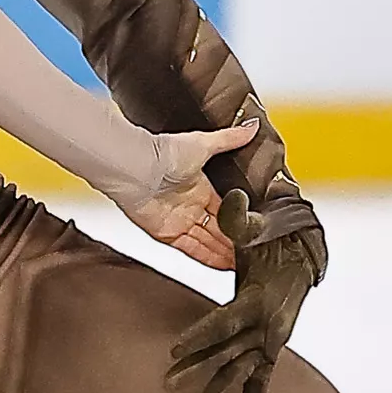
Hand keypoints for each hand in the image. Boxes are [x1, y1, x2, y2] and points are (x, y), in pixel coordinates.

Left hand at [111, 120, 258, 271]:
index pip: (225, 208)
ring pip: (208, 242)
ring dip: (226, 253)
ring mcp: (179, 221)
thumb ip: (229, 139)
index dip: (239, 219)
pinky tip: (225, 265)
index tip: (255, 228)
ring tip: (246, 263)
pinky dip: (209, 258)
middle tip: (255, 251)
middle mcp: (190, 205)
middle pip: (218, 229)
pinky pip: (193, 250)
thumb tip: (251, 127)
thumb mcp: (203, 143)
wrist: (136, 168)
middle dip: (235, 241)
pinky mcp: (168, 235)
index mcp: (200, 186)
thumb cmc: (163, 152)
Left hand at [164, 201, 327, 392]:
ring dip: (220, 388)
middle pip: (229, 350)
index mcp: (261, 296)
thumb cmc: (276, 232)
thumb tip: (233, 199)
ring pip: (243, 367)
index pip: (225, 320)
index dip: (201, 334)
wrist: (305, 248)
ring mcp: (269, 334)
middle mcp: (268, 322)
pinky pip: (263, 373)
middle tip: (169, 385)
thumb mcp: (257, 223)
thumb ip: (241, 217)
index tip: (174, 348)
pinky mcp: (270, 340)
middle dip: (200, 369)